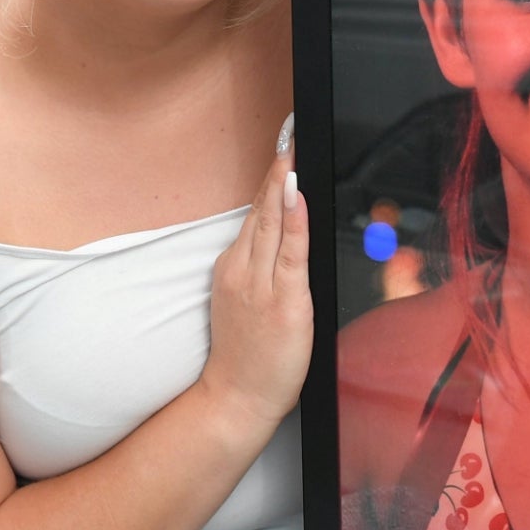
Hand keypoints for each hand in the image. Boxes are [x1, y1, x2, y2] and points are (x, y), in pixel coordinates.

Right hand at [197, 150, 312, 452]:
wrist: (237, 397)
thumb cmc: (246, 355)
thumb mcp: (244, 301)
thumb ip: (260, 269)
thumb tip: (281, 237)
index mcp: (232, 268)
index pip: (254, 214)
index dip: (269, 179)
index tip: (281, 145)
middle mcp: (243, 270)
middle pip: (262, 211)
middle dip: (277, 169)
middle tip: (288, 131)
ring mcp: (261, 284)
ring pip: (273, 225)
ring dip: (283, 184)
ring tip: (290, 151)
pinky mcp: (284, 301)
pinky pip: (291, 253)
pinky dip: (294, 221)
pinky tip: (297, 197)